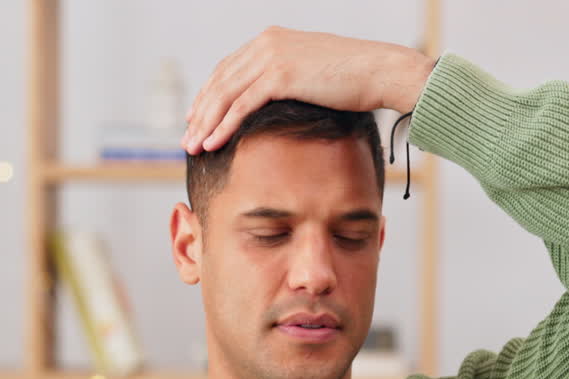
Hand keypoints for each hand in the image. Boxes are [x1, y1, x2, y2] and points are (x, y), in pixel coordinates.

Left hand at [182, 27, 433, 154]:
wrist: (380, 71)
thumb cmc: (356, 79)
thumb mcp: (314, 73)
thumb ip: (291, 80)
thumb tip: (281, 101)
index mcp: (271, 40)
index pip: (228, 69)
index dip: (209, 95)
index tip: (197, 118)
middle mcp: (266, 44)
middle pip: (220, 82)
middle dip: (200, 113)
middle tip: (187, 139)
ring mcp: (271, 57)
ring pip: (224, 95)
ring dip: (205, 123)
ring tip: (192, 148)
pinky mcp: (279, 76)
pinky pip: (240, 105)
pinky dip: (222, 126)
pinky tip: (211, 143)